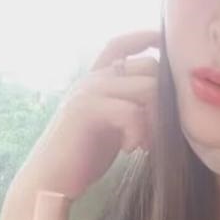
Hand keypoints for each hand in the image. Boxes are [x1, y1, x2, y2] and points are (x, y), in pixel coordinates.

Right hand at [12, 30, 159, 200]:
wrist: (50, 182)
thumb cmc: (84, 158)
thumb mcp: (113, 126)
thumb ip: (131, 107)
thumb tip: (169, 103)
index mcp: (96, 79)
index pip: (122, 44)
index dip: (146, 37)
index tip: (166, 46)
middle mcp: (92, 79)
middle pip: (149, 66)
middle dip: (165, 99)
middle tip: (156, 135)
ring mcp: (88, 91)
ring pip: (148, 87)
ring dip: (156, 119)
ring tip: (144, 144)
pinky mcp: (86, 110)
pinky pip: (132, 111)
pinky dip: (139, 132)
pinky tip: (130, 150)